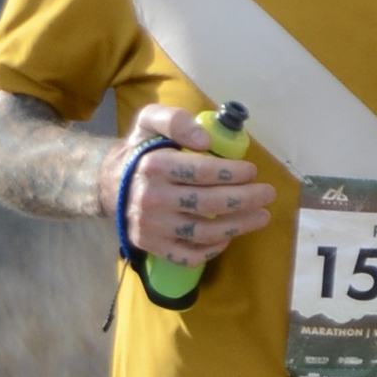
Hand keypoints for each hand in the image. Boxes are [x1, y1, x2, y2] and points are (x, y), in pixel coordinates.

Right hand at [104, 105, 274, 265]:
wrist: (109, 183)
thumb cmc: (141, 150)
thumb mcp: (150, 120)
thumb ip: (176, 120)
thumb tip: (205, 140)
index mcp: (153, 166)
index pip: (202, 172)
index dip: (233, 173)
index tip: (252, 171)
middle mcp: (151, 199)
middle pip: (208, 203)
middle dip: (245, 200)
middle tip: (268, 194)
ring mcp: (150, 227)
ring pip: (203, 232)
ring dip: (238, 226)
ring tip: (262, 216)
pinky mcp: (151, 246)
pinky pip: (187, 256)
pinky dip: (212, 251)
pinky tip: (229, 238)